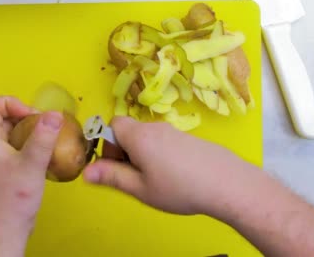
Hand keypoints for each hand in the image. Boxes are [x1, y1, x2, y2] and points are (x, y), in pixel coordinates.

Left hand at [0, 96, 62, 256]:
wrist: (6, 231)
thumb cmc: (13, 201)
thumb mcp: (31, 165)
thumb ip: (43, 138)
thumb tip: (54, 114)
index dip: (9, 103)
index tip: (30, 115)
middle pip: (0, 117)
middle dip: (23, 115)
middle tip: (42, 125)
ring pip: (10, 132)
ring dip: (29, 130)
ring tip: (47, 138)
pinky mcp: (7, 169)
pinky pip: (17, 147)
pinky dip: (31, 144)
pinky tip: (46, 154)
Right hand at [83, 116, 250, 214]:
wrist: (228, 184)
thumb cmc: (179, 188)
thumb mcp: (139, 188)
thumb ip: (111, 177)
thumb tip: (85, 172)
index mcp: (138, 136)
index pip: (112, 124)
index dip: (108, 144)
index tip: (116, 165)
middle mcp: (154, 128)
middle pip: (129, 131)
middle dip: (124, 151)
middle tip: (134, 177)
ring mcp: (174, 131)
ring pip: (147, 138)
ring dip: (143, 155)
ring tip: (155, 180)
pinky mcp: (189, 139)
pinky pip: (164, 142)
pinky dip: (160, 156)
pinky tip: (174, 177)